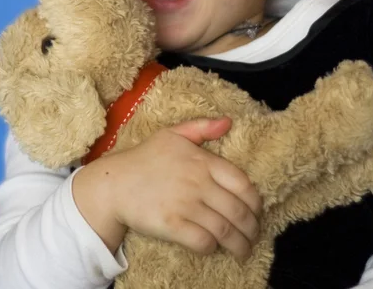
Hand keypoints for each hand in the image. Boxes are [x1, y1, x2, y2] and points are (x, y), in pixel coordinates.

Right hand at [74, 117, 261, 258]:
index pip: (242, 183)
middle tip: (254, 236)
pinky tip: (215, 248)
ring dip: (239, 244)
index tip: (257, 212)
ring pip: (224, 229)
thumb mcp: (174, 134)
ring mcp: (185, 205)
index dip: (255, 202)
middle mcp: (198, 183)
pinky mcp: (172, 225)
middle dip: (252, 228)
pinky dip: (213, 247)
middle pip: (238, 210)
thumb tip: (228, 122)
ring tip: (243, 251)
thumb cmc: (146, 157)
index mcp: (203, 161)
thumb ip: (202, 127)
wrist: (114, 183)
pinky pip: (202, 241)